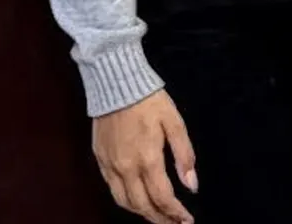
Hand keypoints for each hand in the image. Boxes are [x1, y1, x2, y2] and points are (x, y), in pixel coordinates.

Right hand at [92, 89, 196, 223]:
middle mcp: (126, 167)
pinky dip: (125, 201)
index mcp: (147, 158)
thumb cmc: (149, 100)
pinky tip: (136, 199)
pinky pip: (112, 189)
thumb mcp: (175, 122)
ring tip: (158, 216)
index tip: (187, 220)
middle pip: (142, 206)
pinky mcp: (99, 159)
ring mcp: (110, 165)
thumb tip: (192, 185)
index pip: (162, 197)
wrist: (116, 81)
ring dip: (142, 213)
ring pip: (124, 202)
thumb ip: (184, 155)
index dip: (176, 213)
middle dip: (160, 219)